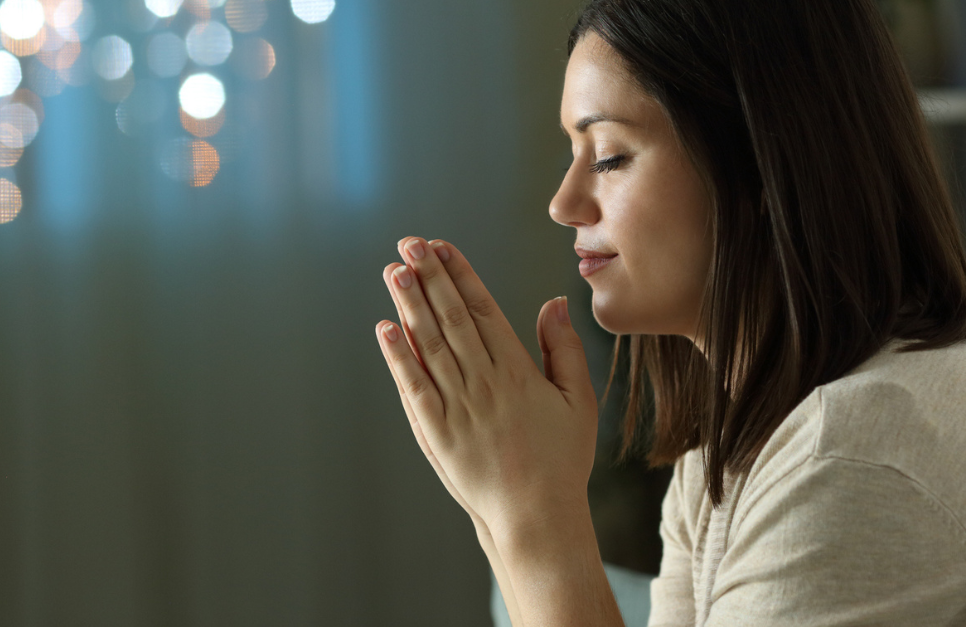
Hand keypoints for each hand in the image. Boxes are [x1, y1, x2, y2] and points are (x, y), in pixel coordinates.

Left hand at [376, 237, 598, 534]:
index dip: (460, 275)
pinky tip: (385, 329)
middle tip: (409, 243)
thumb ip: (564, 349)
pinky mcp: (437, 434)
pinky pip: (413, 388)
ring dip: (409, 306)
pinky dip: (398, 358)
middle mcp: (485, 383)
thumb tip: (554, 301)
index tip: (442, 246)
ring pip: (429, 346)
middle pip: (451, 318)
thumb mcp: (579, 401)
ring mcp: (458, 408)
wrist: (537, 515)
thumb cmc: (562, 459)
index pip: (483, 310)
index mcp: (518, 371)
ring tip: (394, 271)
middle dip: (429, 277)